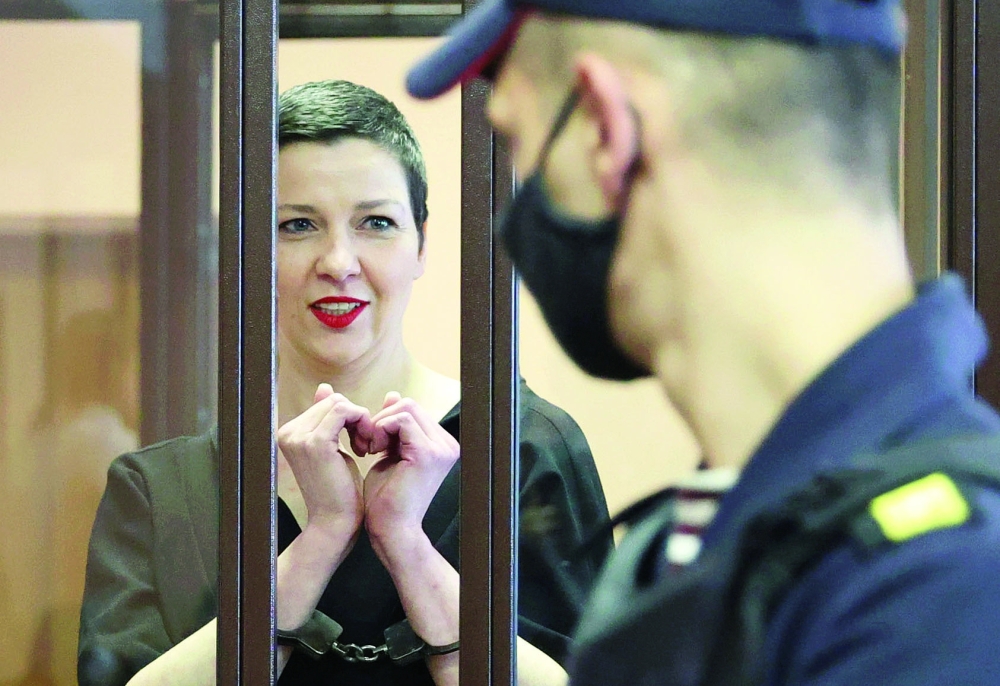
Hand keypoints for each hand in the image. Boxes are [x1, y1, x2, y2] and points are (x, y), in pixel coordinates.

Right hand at [275, 384, 368, 540]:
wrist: (335, 524)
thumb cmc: (339, 491)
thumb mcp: (333, 449)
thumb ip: (326, 419)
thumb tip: (324, 388)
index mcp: (289, 433)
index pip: (326, 403)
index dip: (350, 418)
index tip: (361, 442)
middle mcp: (288, 432)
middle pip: (334, 400)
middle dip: (356, 418)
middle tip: (367, 445)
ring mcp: (298, 436)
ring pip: (340, 403)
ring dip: (361, 421)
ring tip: (366, 447)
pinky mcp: (315, 442)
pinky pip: (345, 410)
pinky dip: (363, 422)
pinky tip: (366, 447)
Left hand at [362, 392, 460, 548]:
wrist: (391, 531)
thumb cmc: (386, 499)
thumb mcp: (389, 453)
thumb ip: (393, 427)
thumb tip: (394, 395)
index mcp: (441, 445)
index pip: (412, 410)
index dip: (386, 421)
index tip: (371, 444)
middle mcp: (447, 445)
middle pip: (409, 404)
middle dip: (381, 419)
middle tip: (367, 445)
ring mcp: (441, 448)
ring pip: (405, 407)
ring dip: (379, 424)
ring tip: (369, 449)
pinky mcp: (428, 453)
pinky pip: (400, 420)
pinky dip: (380, 429)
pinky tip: (372, 451)